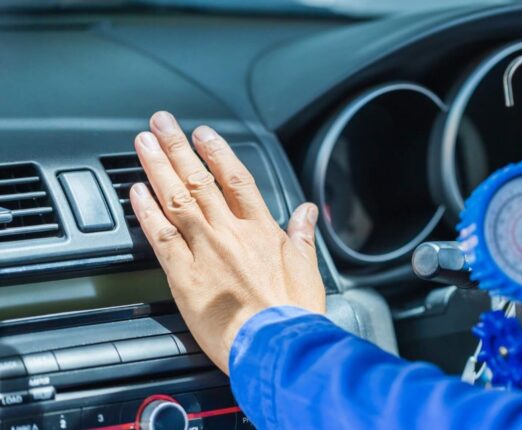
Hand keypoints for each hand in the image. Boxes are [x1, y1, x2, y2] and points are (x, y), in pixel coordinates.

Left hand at [130, 111, 325, 372]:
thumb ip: (303, 235)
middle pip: (199, 180)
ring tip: (143, 144)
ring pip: (176, 200)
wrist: (276, 347)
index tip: (204, 135)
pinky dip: (146, 212)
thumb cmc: (292, 314)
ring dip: (157, 168)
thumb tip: (307, 210)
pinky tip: (135, 192)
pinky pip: (161, 236)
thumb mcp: (309, 269)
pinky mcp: (184, 277)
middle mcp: (230, 233)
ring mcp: (205, 251)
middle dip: (178, 148)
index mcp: (261, 230)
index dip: (218, 153)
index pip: (236, 180)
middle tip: (161, 123)